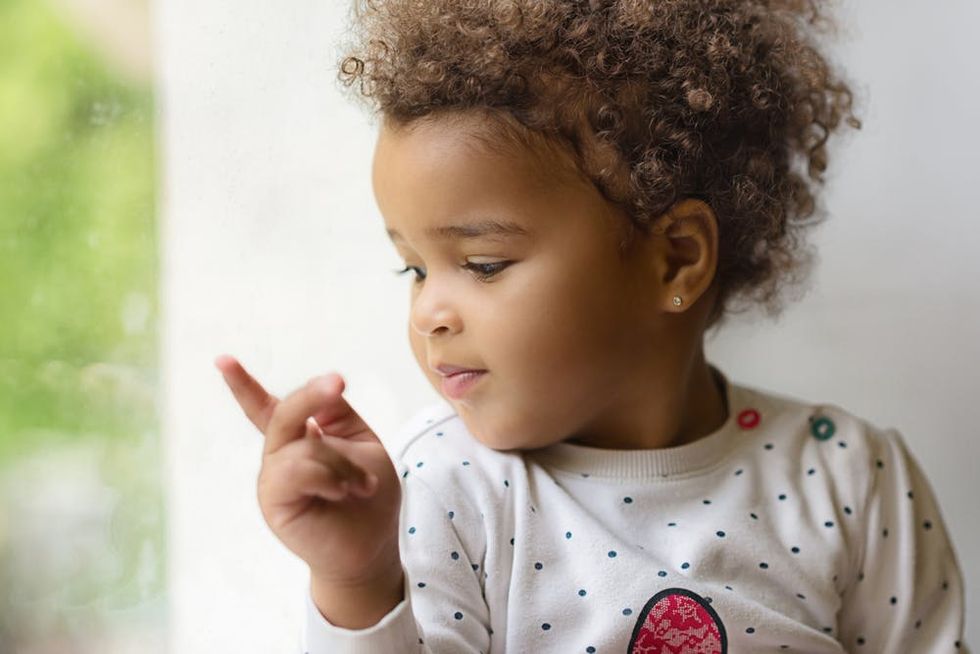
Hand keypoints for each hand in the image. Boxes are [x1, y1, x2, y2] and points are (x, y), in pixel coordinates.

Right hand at [214, 355, 401, 586]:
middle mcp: (280, 457)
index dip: (243, 385)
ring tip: (359, 486)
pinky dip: (327, 476)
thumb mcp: (362, 444)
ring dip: (341, 463)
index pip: (267, 408)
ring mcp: (274, 479)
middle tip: (338, 382)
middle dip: (312, 394)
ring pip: (301, 445)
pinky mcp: (274, 501)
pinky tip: (341, 491)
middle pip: (284, 412)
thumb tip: (321, 388)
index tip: (222, 360)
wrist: (373, 548)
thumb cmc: (369, 498)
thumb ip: (337, 416)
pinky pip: (295, 470)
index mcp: (300, 440)